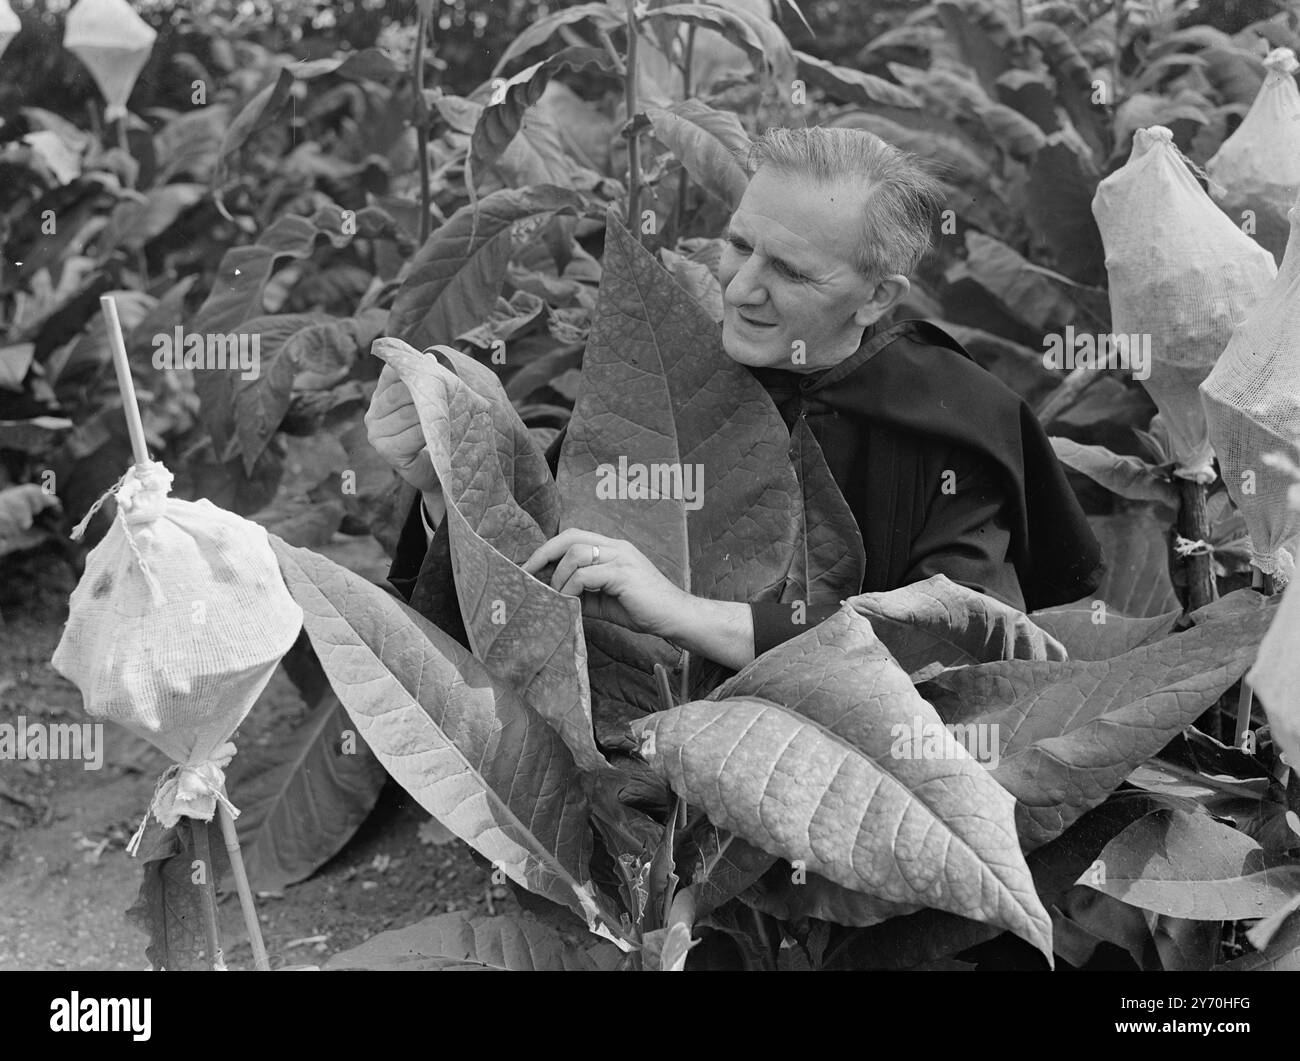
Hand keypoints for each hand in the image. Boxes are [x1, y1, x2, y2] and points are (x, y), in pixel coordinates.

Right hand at [365, 363, 440, 495]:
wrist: (437, 469)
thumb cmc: (433, 432)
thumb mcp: (427, 404)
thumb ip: (425, 383)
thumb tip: (429, 358)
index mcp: (379, 397)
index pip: (390, 374)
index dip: (410, 368)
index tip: (432, 363)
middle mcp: (372, 415)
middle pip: (399, 394)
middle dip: (425, 390)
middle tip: (447, 388)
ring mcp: (376, 434)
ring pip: (408, 414)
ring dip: (431, 411)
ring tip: (449, 409)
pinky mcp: (387, 451)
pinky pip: (413, 434)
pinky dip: (430, 431)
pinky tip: (440, 431)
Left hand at [521, 529, 688, 640]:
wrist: (675, 618)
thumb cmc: (644, 610)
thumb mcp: (605, 600)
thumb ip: (583, 593)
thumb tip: (554, 596)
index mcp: (613, 549)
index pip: (574, 537)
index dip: (549, 550)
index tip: (530, 567)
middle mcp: (616, 547)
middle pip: (570, 536)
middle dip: (544, 554)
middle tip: (527, 573)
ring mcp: (621, 558)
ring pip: (576, 553)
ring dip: (559, 576)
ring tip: (557, 595)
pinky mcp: (623, 573)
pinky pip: (586, 575)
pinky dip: (571, 587)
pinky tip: (571, 600)